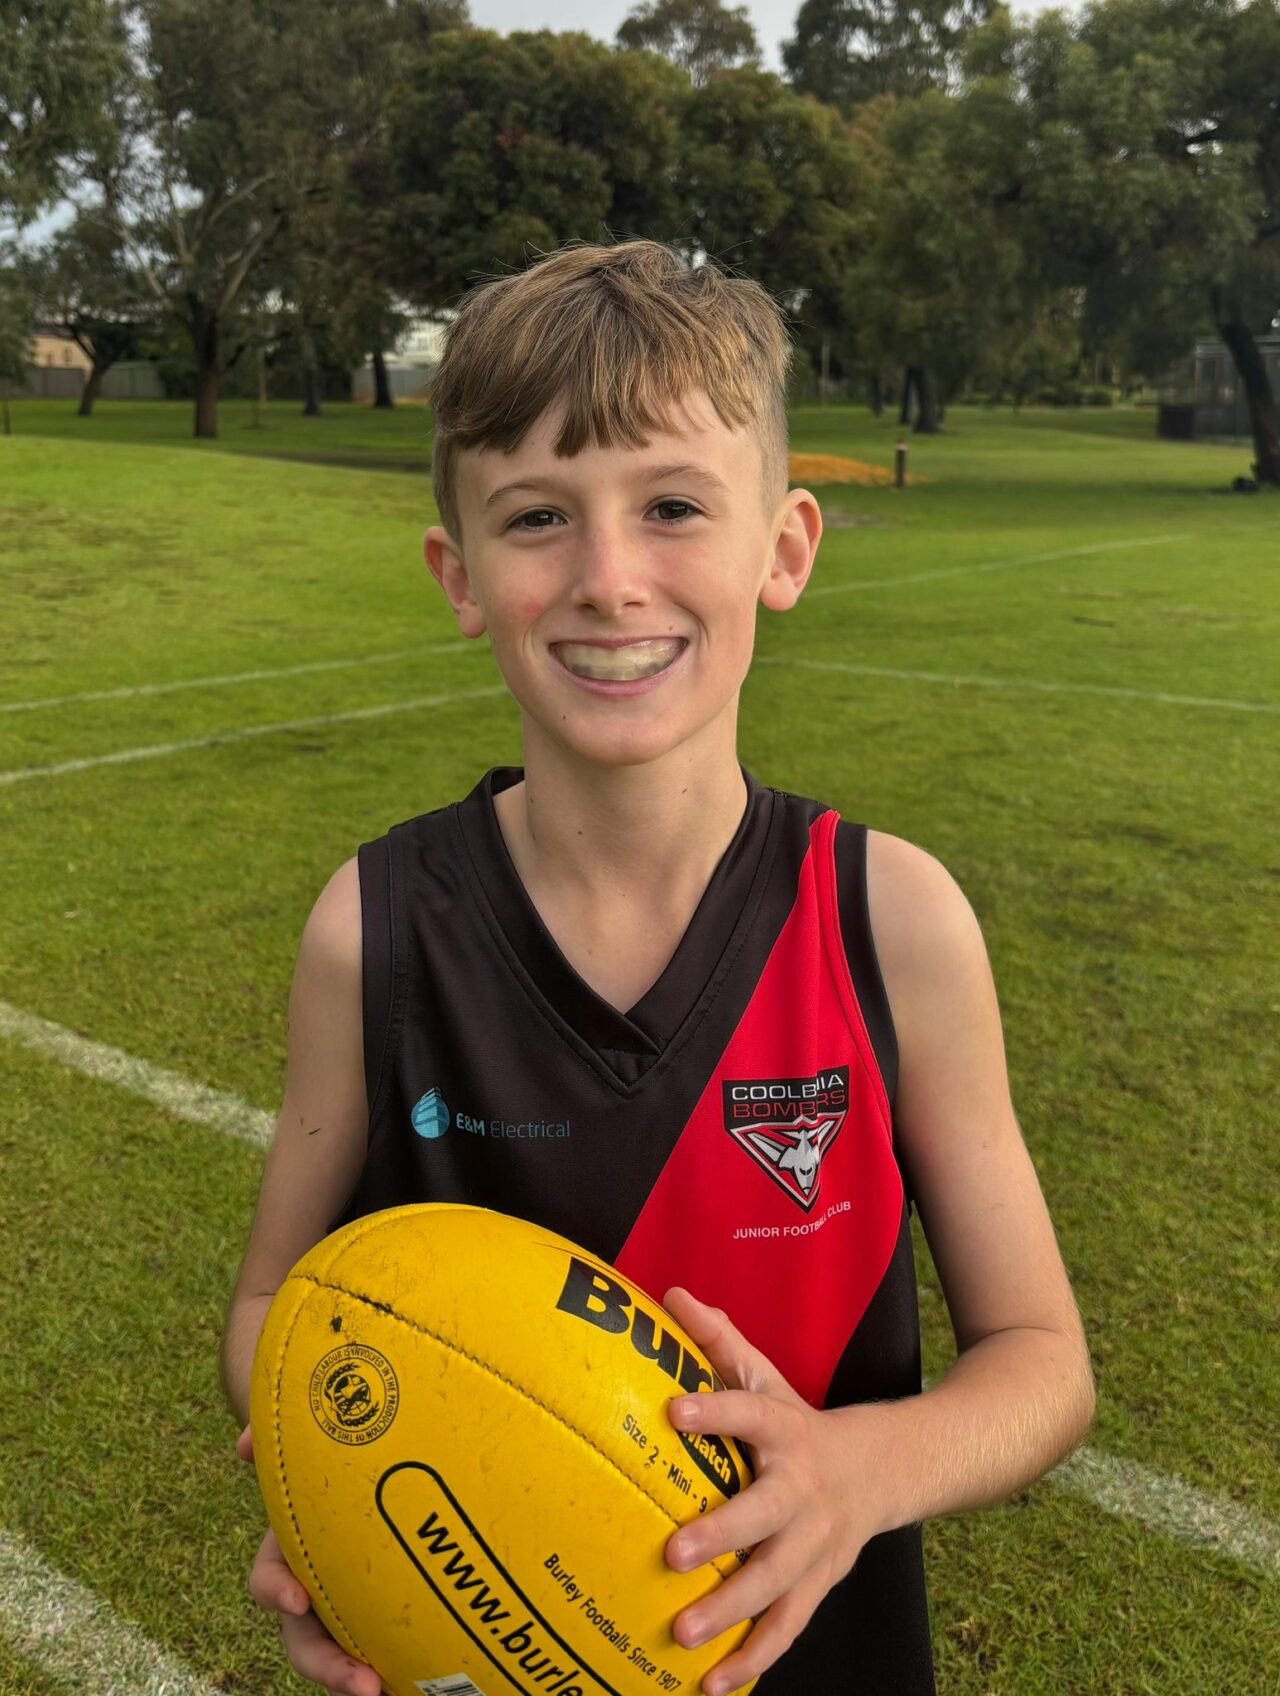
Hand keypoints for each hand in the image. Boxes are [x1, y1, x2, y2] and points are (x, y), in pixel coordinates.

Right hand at [237, 1425, 381, 1695]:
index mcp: (289, 1558)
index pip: (268, 1582)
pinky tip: (441, 1680)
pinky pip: (390, 1651)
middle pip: (308, 1645)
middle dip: (330, 1669)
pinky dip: (407, 1671)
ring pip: (348, 1660)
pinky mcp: (382, 1622)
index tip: (297, 1597)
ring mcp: (346, 1614)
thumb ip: (275, 1440)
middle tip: (365, 1685)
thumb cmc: (328, 1467)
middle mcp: (313, 1597)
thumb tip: (245, 1446)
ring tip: (395, 1693)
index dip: (276, 1591)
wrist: (360, 1481)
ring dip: (362, 1682)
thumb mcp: (305, 1452)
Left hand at [661, 1291, 885, 1695]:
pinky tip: (712, 1687)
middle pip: (764, 1515)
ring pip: (776, 1583)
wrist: (889, 1470)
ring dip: (731, 1612)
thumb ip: (720, 1341)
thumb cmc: (801, 1424)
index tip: (674, 1411)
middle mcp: (802, 1490)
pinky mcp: (819, 1583)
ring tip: (683, 1633)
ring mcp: (815, 1544)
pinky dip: (753, 1660)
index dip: (714, 1411)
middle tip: (672, 1551)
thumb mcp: (768, 1378)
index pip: (749, 1412)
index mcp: (786, 1432)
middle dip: (721, 1534)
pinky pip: (787, 1628)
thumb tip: (671, 1294)